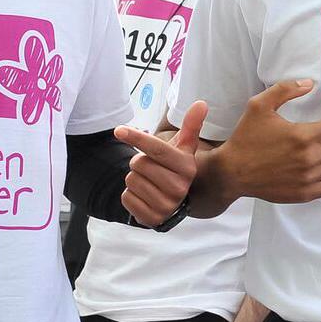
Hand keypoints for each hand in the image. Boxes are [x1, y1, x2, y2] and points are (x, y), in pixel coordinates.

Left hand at [118, 101, 206, 225]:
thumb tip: (201, 103)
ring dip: (134, 179)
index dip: (136, 137)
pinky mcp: (152, 218)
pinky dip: (130, 196)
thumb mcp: (184, 149)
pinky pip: (126, 198)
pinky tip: (144, 196)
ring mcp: (166, 205)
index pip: (157, 149)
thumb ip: (191, 126)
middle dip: (139, 163)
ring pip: (131, 181)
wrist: (173, 202)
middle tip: (150, 168)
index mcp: (187, 168)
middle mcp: (179, 188)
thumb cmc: (174, 170)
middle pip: (139, 164)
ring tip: (148, 183)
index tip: (119, 130)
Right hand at [208, 80, 320, 206]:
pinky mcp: (304, 193)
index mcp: (303, 135)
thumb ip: (285, 90)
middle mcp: (309, 157)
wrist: (232, 172)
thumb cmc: (246, 137)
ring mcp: (308, 178)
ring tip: (319, 155)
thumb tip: (309, 83)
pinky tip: (319, 172)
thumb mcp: (259, 106)